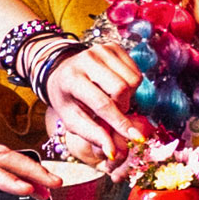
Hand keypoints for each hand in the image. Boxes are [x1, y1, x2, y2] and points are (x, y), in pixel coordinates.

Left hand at [41, 41, 144, 163]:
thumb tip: (113, 152)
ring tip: (114, 99)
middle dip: (123, 105)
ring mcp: (101, 49)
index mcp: (71, 79)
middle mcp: (86, 59)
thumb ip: (92, 135)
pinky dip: (131, 85)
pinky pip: (136, 71)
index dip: (120, 122)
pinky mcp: (113, 47)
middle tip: (114, 112)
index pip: (102, 103)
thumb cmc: (68, 99)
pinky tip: (117, 88)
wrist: (62, 71)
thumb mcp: (72, 120)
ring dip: (128, 96)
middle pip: (121, 87)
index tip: (136, 138)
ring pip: (133, 79)